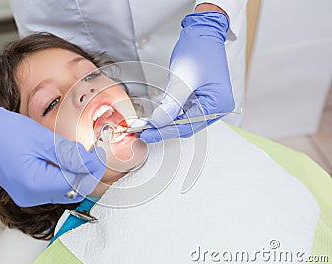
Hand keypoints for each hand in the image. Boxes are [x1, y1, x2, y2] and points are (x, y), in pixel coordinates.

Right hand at [0, 99, 105, 206]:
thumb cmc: (3, 131)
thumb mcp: (42, 139)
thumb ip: (69, 154)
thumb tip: (92, 161)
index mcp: (35, 185)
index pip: (76, 184)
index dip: (92, 170)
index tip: (101, 155)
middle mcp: (30, 196)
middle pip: (71, 191)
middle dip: (86, 174)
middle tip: (94, 156)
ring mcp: (26, 195)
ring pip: (62, 190)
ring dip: (75, 175)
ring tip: (81, 156)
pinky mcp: (24, 189)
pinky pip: (50, 187)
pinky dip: (61, 175)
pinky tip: (65, 160)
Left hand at [140, 11, 234, 142]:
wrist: (203, 32)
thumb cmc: (198, 49)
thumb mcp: (182, 80)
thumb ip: (171, 105)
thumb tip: (158, 123)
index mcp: (218, 104)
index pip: (188, 125)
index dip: (164, 131)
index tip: (146, 133)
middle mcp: (217, 107)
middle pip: (186, 126)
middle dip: (164, 128)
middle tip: (143, 131)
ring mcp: (210, 103)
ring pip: (184, 120)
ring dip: (166, 121)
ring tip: (147, 123)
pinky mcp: (201, 98)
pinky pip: (184, 111)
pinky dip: (170, 113)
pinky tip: (158, 114)